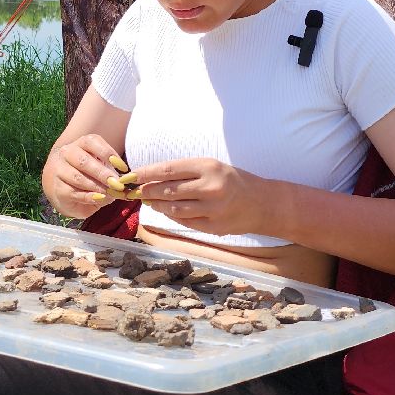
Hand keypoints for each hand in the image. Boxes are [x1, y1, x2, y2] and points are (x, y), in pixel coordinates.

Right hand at [45, 134, 122, 219]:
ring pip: (78, 178)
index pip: (92, 142)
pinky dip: (89, 197)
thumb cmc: (90, 173)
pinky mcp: (58, 188)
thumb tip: (126, 181)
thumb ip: (113, 171)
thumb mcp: (102, 167)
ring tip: (111, 193)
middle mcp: (68, 153)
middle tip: (117, 183)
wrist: (65, 186)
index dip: (108, 153)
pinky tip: (100, 198)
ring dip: (96, 186)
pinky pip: (74, 193)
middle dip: (102, 173)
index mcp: (81, 143)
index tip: (123, 168)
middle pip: (84, 161)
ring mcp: (60, 170)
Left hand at [132, 158, 271, 236]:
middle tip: (135, 191)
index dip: (146, 173)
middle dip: (147, 191)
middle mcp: (210, 187)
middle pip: (168, 191)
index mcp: (208, 167)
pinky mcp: (214, 227)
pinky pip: (185, 222)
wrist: (263, 204)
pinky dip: (172, 216)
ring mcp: (213, 209)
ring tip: (149, 201)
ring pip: (173, 209)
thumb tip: (152, 178)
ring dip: (157, 205)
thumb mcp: (212, 167)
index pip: (168, 170)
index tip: (131, 176)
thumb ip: (185, 172)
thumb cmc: (234, 181)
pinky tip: (166, 210)